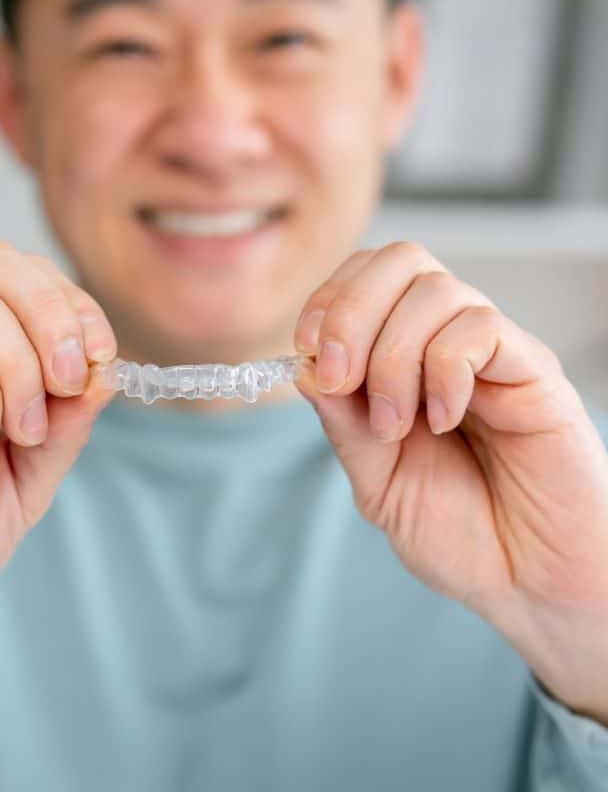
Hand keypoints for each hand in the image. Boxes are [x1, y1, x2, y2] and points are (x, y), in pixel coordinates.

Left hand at [294, 242, 607, 723]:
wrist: (526, 581)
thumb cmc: (458, 532)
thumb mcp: (377, 479)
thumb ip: (344, 425)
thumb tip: (307, 368)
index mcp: (406, 359)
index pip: (366, 280)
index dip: (327, 302)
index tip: (307, 352)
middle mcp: (449, 343)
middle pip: (400, 260)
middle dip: (350, 312)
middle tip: (341, 380)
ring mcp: (494, 354)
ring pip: (435, 291)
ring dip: (393, 358)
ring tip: (398, 425)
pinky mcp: (535, 372)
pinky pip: (481, 329)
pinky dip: (443, 370)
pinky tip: (443, 419)